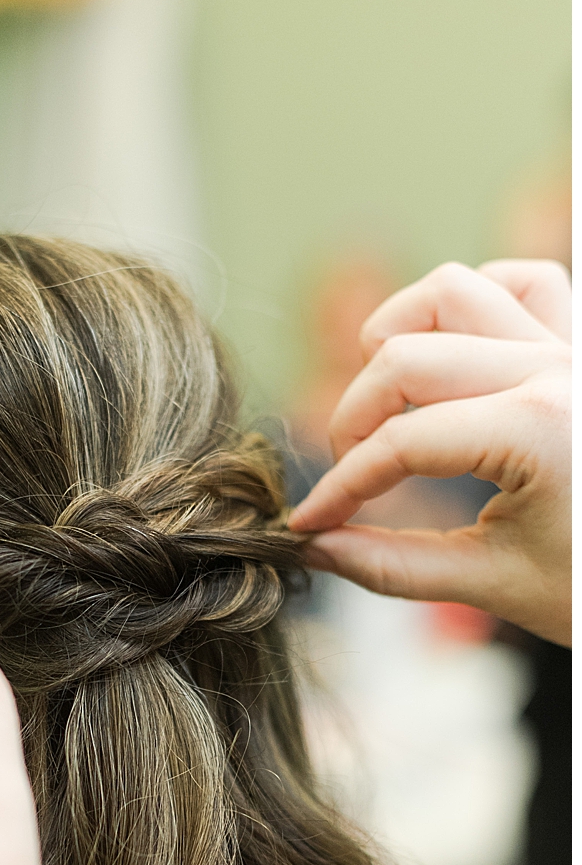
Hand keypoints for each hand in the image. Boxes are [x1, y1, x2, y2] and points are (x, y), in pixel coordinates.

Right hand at [287, 260, 571, 645]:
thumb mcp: (496, 583)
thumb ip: (391, 566)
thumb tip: (314, 549)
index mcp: (540, 430)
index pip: (399, 442)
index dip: (339, 487)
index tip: (309, 524)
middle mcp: (558, 371)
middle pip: (405, 357)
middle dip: (356, 420)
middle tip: (351, 479)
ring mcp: (576, 349)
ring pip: (455, 293)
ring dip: (400, 337)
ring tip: (384, 399)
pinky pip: (524, 281)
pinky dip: (473, 304)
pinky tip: (448, 354)